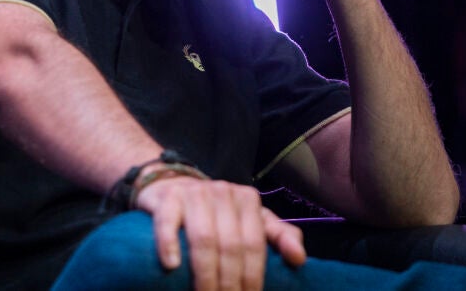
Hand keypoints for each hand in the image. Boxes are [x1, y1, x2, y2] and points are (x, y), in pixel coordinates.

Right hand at [133, 176, 306, 290]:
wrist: (173, 185)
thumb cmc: (217, 212)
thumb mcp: (251, 220)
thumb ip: (279, 236)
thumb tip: (299, 260)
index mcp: (247, 199)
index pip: (254, 244)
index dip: (252, 277)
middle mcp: (222, 192)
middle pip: (229, 245)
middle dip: (229, 282)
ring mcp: (193, 194)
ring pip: (203, 237)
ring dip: (204, 274)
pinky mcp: (166, 198)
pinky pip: (168, 222)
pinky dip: (169, 244)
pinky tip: (173, 265)